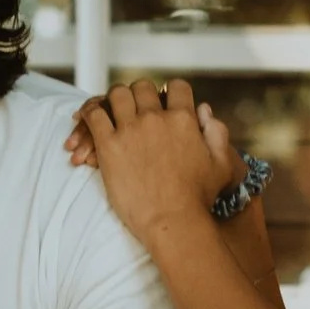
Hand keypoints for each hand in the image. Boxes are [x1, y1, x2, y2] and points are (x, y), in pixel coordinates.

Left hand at [73, 81, 242, 241]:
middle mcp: (156, 118)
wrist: (173, 221)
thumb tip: (205, 109)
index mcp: (184, 120)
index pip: (177, 86)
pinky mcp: (109, 146)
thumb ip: (217, 133)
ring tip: (112, 109)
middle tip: (136, 106)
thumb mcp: (222, 164)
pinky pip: (94, 115)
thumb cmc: (199, 199)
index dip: (172, 91)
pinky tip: (87, 117)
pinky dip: (90, 111)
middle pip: (143, 87)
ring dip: (114, 99)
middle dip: (140, 93)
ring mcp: (131, 130)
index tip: (166, 100)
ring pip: (117, 94)